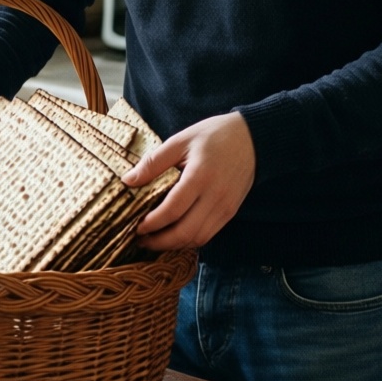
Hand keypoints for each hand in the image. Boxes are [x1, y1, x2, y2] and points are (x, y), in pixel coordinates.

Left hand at [126, 112, 256, 250]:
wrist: (253, 139)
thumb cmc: (214, 135)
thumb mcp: (181, 140)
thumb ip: (153, 162)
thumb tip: (128, 181)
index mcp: (200, 176)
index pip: (172, 210)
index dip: (151, 223)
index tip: (135, 226)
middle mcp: (215, 196)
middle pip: (184, 232)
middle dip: (159, 242)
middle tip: (140, 240)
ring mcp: (225, 207)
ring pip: (197, 239)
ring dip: (174, 245)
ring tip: (154, 240)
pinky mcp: (230, 212)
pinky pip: (208, 235)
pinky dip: (189, 240)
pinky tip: (174, 235)